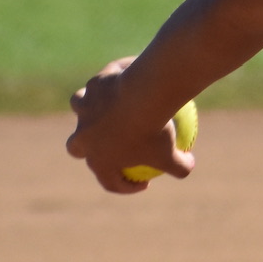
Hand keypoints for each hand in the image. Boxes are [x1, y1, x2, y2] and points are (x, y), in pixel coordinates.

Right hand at [66, 57, 194, 194]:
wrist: (144, 95)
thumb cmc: (155, 130)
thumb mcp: (174, 156)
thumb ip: (180, 166)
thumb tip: (187, 166)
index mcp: (99, 160)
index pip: (108, 181)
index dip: (125, 185)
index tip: (143, 180)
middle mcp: (84, 136)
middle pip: (75, 147)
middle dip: (85, 148)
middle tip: (106, 145)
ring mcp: (85, 109)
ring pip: (79, 107)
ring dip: (86, 108)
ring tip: (102, 105)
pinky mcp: (94, 85)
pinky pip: (102, 82)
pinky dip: (110, 81)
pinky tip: (124, 76)